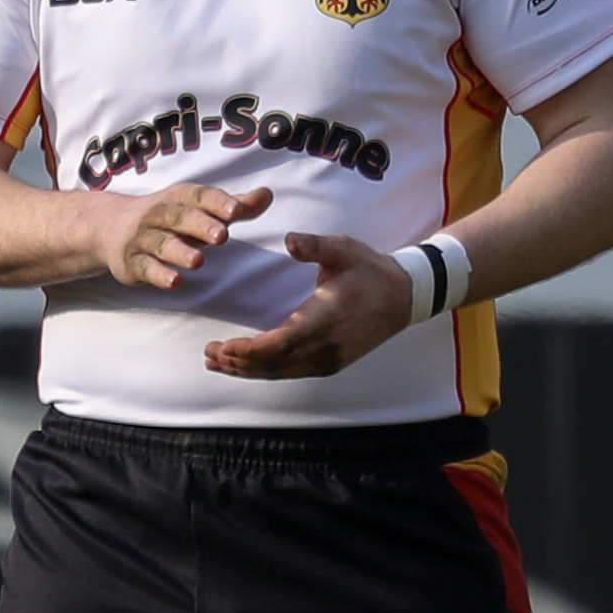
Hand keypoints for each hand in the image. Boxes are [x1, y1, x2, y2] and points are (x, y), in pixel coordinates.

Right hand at [97, 183, 271, 288]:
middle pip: (179, 217)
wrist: (111, 228)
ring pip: (161, 243)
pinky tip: (174, 281)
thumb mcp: (199, 208)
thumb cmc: (169, 219)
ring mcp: (144, 238)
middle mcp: (159, 214)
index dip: (217, 202)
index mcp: (179, 198)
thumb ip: (234, 205)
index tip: (237, 210)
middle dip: (200, 225)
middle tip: (222, 235)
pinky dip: (158, 274)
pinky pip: (145, 267)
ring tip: (199, 261)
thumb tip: (267, 195)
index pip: (199, 196)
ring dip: (179, 251)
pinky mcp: (132, 262)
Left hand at [204, 230, 413, 380]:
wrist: (404, 297)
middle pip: (273, 365)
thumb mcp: (343, 249)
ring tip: (218, 362)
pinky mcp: (330, 364)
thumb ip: (315, 246)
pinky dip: (265, 371)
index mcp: (324, 319)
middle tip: (208, 354)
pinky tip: (247, 366)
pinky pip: (291, 372)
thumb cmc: (370, 270)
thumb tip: (290, 240)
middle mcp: (325, 347)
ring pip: (280, 373)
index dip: (247, 350)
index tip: (222, 345)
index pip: (278, 345)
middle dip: (237, 362)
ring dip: (248, 370)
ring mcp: (328, 359)